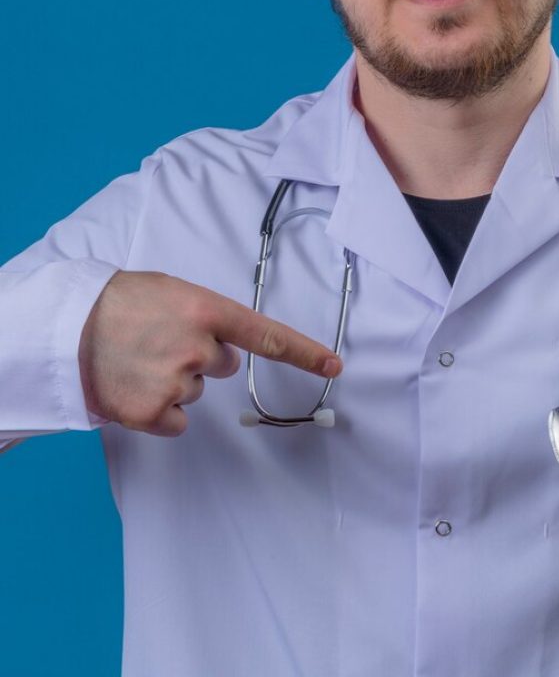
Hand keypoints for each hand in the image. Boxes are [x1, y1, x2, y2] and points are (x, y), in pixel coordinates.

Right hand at [78, 270, 341, 436]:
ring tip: (139, 357)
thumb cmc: (123, 302)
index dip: (304, 352)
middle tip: (161, 340)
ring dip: (173, 378)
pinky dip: (158, 409)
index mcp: (206, 311)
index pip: (267, 335)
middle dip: (200, 356)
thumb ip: (208, 316)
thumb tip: (231, 346)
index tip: (334, 365)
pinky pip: (176, 420)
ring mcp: (175, 382)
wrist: (69, 327)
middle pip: (223, 366)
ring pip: (195, 391)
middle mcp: (197, 348)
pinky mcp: (151, 413)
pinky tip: (135, 385)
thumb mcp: (174, 292)